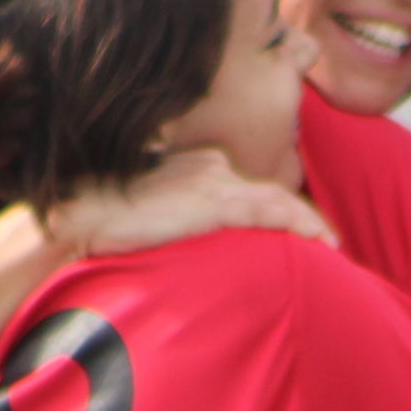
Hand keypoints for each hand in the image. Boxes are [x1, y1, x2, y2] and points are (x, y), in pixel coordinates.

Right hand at [50, 147, 329, 258]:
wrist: (78, 217)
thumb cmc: (104, 220)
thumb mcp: (149, 214)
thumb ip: (177, 220)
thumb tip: (186, 240)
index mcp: (196, 166)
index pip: (248, 187)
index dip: (278, 209)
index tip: (302, 229)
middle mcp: (210, 168)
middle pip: (268, 192)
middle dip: (300, 216)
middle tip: (330, 241)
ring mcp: (211, 183)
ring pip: (276, 199)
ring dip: (307, 222)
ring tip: (332, 244)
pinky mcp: (210, 202)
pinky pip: (267, 210)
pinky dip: (298, 222)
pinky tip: (320, 240)